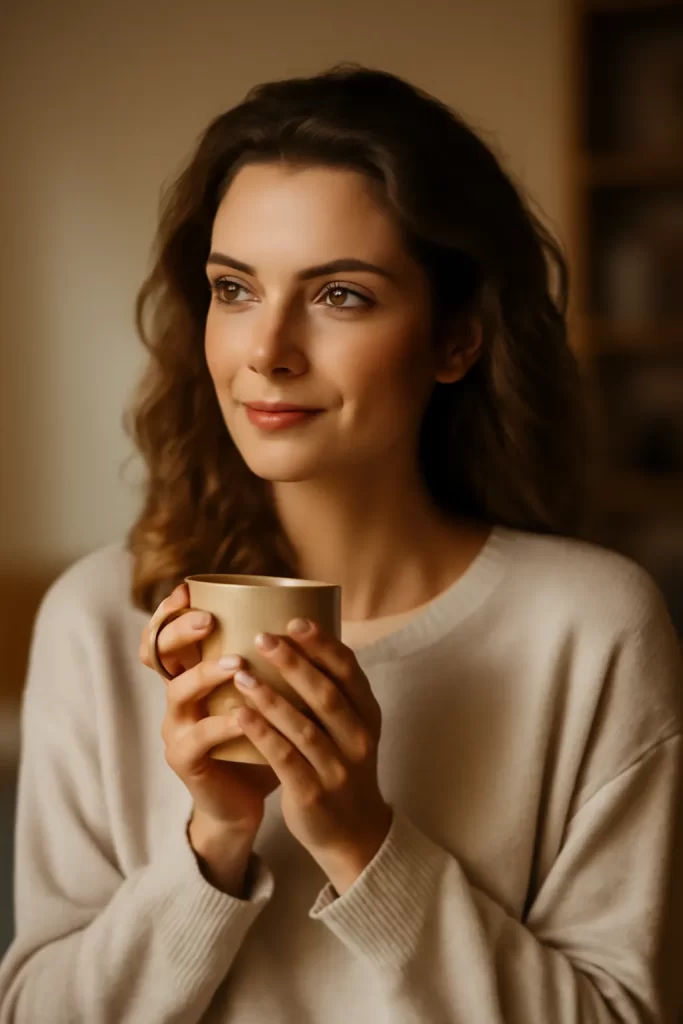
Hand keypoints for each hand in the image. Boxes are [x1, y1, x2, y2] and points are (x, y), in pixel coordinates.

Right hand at [140, 585, 279, 891]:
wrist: (251, 797)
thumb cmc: (264, 735)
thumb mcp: (268, 692)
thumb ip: (274, 660)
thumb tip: (315, 612)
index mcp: (193, 671)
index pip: (165, 632)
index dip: (169, 611)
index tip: (188, 590)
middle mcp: (178, 694)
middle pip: (158, 653)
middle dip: (180, 631)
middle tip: (210, 619)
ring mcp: (177, 727)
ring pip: (179, 691)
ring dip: (206, 674)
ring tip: (236, 664)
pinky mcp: (185, 760)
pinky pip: (200, 737)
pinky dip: (225, 724)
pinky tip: (245, 715)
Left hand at [229, 618, 392, 893]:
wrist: (355, 835)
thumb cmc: (343, 769)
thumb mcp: (352, 729)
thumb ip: (334, 693)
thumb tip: (303, 641)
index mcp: (368, 716)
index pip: (349, 672)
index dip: (323, 645)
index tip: (295, 621)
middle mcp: (358, 740)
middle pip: (325, 693)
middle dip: (293, 662)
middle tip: (262, 637)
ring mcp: (337, 768)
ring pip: (303, 725)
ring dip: (270, 696)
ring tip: (241, 673)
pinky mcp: (312, 793)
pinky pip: (284, 757)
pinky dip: (261, 733)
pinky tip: (239, 713)